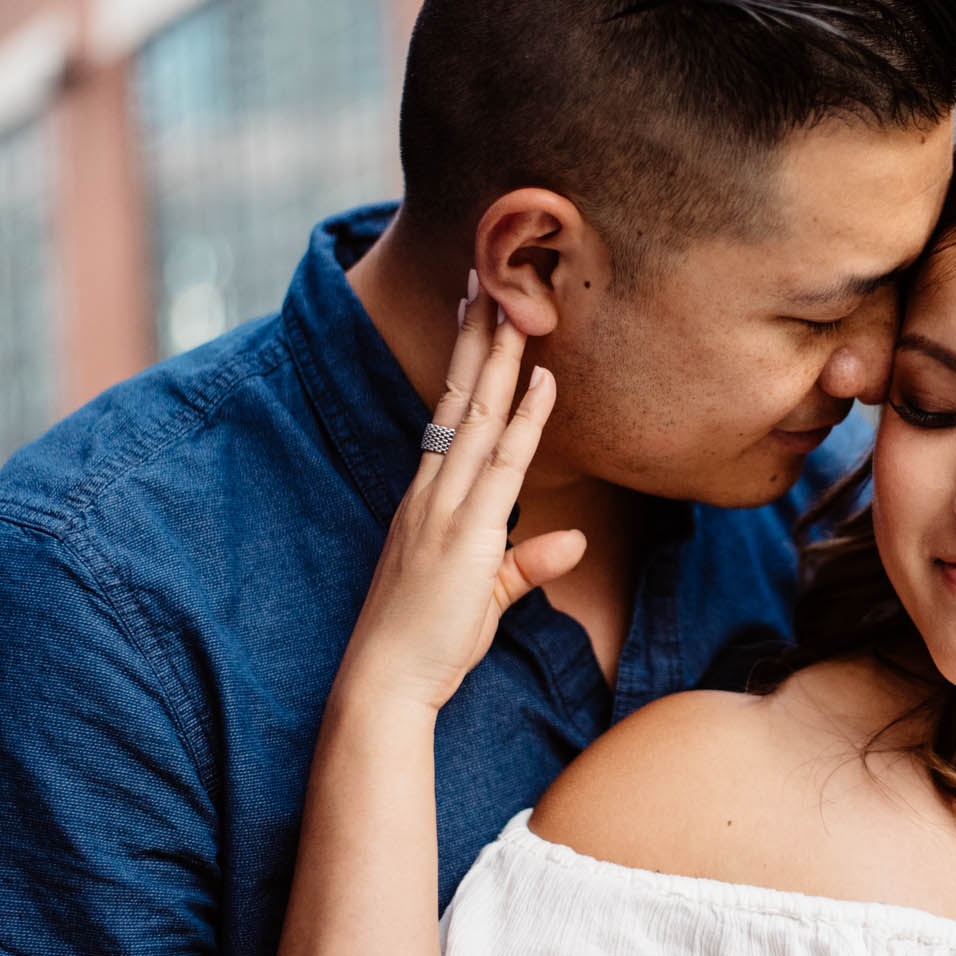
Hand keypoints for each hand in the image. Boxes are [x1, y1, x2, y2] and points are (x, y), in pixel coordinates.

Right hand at [331, 290, 586, 715]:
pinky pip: (503, 464)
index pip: (450, 412)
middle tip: (489, 273)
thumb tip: (570, 540)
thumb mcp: (484, 595)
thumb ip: (526, 563)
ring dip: (500, 357)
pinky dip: (525, 420)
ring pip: (479, 415)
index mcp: (426, 498)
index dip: (466, 360)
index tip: (475, 310)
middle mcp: (431, 491)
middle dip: (477, 334)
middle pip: (461, 396)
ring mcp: (446, 508)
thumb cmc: (425, 642)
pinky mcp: (466, 535)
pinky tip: (542, 381)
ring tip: (515, 302)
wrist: (385, 681)